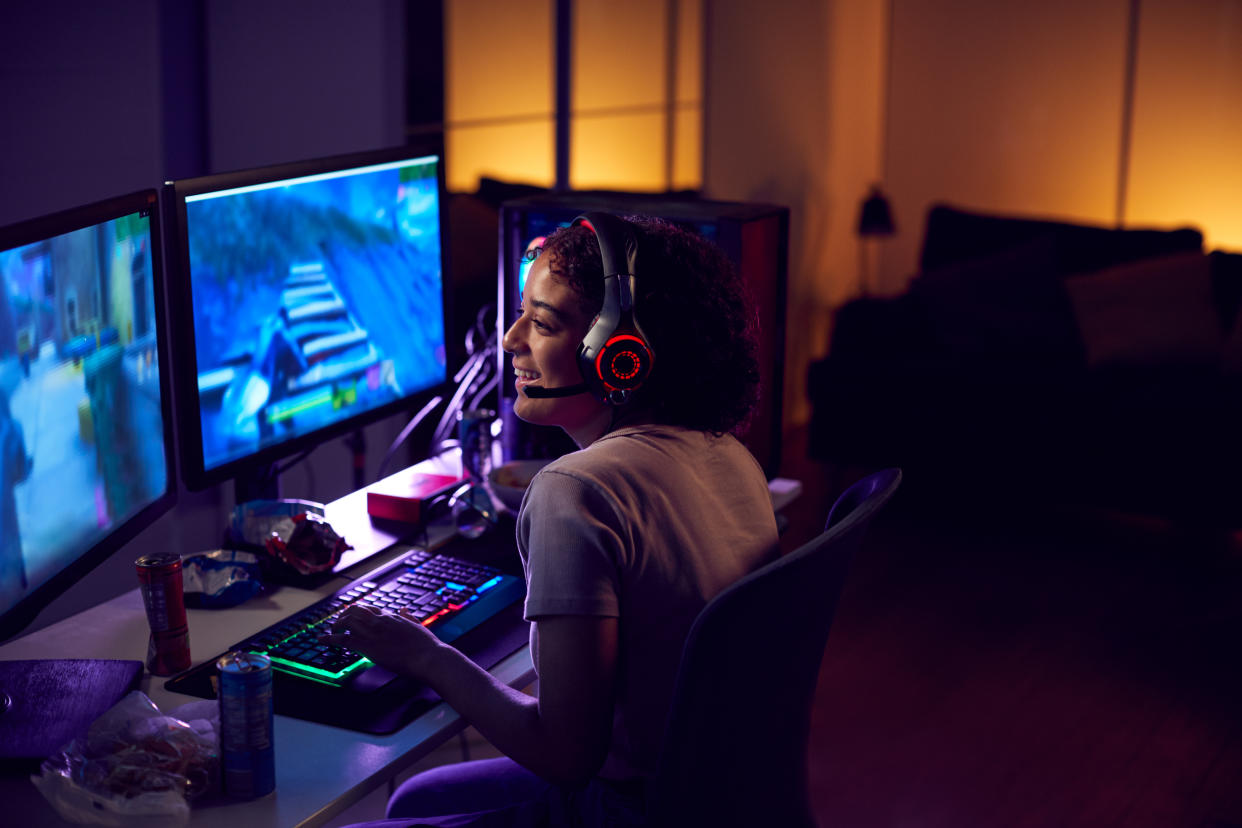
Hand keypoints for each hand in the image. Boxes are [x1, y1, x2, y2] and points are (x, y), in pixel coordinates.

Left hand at [319, 604, 443, 678]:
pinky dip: (330, 639)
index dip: (358, 613)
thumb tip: (404, 609)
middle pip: (355, 610)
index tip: (351, 618)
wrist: (429, 657)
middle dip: (344, 616)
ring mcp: (373, 632)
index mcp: (392, 616)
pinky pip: (344, 639)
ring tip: (331, 633)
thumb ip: (409, 617)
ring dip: (336, 626)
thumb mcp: (418, 626)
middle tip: (338, 625)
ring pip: (347, 621)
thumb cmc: (427, 645)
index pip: (369, 609)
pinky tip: (322, 640)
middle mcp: (380, 620)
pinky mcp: (368, 646)